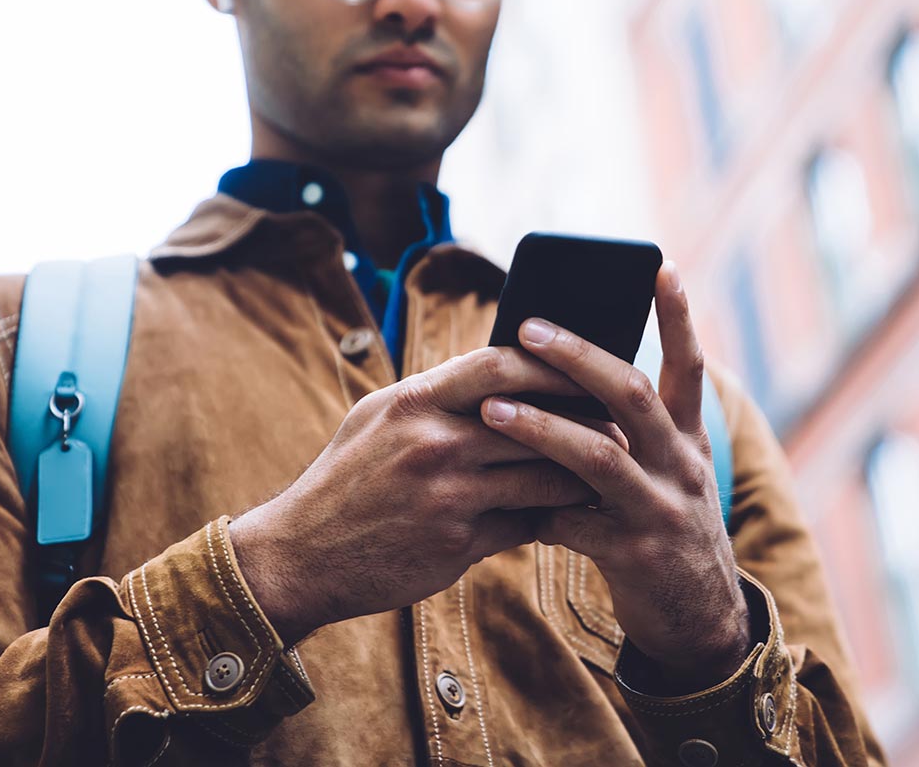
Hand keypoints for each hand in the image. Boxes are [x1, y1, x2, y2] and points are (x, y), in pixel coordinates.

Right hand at [229, 347, 615, 646]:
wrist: (300, 556)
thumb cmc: (345, 479)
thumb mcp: (377, 418)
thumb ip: (436, 394)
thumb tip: (500, 369)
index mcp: (412, 401)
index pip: (499, 364)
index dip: (549, 362)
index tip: (582, 364)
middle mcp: (431, 443)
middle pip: (533, 419)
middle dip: (582, 417)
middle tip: (618, 418)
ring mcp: (446, 495)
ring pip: (541, 475)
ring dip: (580, 472)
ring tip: (608, 468)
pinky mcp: (457, 543)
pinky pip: (525, 523)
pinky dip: (553, 516)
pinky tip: (573, 511)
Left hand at [479, 261, 749, 689]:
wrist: (699, 618)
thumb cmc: (660, 524)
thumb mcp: (663, 472)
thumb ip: (626, 430)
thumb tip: (561, 372)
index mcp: (687, 437)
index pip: (688, 365)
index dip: (678, 315)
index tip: (660, 264)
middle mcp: (682, 465)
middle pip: (633, 395)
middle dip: (578, 357)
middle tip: (528, 327)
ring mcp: (662, 509)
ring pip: (600, 457)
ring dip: (542, 427)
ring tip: (492, 408)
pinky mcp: (635, 555)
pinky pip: (574, 523)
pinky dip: (536, 509)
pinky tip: (503, 503)